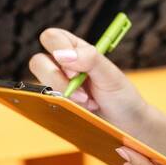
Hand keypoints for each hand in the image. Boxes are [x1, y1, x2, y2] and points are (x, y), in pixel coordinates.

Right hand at [29, 28, 151, 133]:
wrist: (127, 125)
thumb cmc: (122, 96)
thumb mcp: (111, 74)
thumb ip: (90, 58)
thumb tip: (62, 55)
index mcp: (76, 50)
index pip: (52, 38)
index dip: (58, 51)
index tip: (76, 70)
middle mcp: (63, 66)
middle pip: (38, 61)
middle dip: (57, 79)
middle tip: (82, 91)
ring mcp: (58, 86)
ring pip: (38, 84)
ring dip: (63, 95)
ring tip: (86, 102)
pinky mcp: (56, 105)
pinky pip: (43, 103)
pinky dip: (60, 107)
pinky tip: (79, 110)